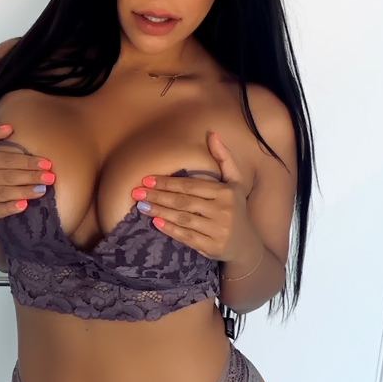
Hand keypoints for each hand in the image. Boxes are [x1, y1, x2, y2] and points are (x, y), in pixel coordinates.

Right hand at [0, 123, 55, 225]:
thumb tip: (8, 126)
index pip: (5, 158)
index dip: (26, 160)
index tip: (47, 162)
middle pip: (6, 175)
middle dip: (31, 175)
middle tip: (50, 177)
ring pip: (3, 192)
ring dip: (24, 191)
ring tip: (42, 190)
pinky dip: (10, 207)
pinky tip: (24, 205)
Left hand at [130, 131, 260, 263]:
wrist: (246, 244)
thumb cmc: (235, 208)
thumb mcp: (235, 182)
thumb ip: (224, 158)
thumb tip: (212, 134)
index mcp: (226, 192)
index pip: (191, 186)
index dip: (168, 182)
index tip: (147, 179)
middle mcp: (222, 210)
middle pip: (184, 201)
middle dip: (158, 196)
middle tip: (136, 192)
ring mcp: (217, 230)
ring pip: (183, 219)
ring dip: (160, 211)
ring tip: (142, 206)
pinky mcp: (212, 247)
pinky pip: (187, 237)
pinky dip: (171, 230)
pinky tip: (156, 223)